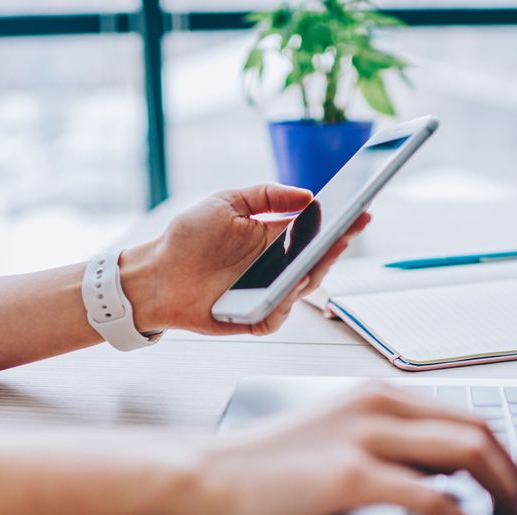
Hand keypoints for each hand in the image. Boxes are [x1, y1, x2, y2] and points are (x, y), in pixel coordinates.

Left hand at [120, 184, 369, 335]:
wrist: (156, 273)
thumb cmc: (188, 238)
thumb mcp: (227, 202)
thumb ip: (267, 195)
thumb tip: (307, 195)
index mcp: (274, 238)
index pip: (316, 231)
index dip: (340, 222)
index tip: (360, 209)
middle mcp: (276, 267)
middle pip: (317, 260)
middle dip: (336, 245)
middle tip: (348, 231)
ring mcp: (268, 293)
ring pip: (303, 288)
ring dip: (315, 271)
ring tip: (325, 252)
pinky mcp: (255, 317)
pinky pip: (278, 314)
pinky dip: (286, 303)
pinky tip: (290, 287)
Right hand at [169, 382, 516, 514]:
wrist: (207, 474)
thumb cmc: (265, 464)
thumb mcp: (338, 436)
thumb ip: (390, 444)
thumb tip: (445, 471)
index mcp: (378, 395)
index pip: (466, 415)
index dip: (503, 453)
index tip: (516, 486)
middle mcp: (379, 406)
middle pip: (479, 431)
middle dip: (515, 473)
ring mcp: (366, 438)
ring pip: (468, 455)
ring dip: (504, 494)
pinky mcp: (351, 477)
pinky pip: (433, 498)